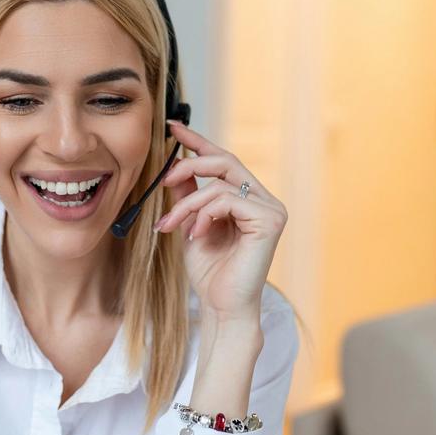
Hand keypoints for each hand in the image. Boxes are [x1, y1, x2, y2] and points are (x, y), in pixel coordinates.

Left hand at [154, 119, 287, 320]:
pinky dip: (203, 215)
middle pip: (226, 161)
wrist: (221, 307)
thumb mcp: (191, 225)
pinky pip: (226, 201)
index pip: (223, 161)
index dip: (198, 141)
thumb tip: (176, 167)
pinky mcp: (270, 221)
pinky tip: (195, 235)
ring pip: (219, 184)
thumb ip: (188, 197)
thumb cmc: (210, 273)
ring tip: (172, 225)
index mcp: (249, 200)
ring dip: (187, 204)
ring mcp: (271, 209)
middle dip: (190, 164)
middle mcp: (264, 200)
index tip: (172, 127)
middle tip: (164, 179)